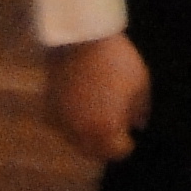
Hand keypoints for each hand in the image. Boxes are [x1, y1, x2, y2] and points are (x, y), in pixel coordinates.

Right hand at [44, 34, 151, 162]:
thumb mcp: (140, 83)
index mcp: (106, 131)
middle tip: (114, 128)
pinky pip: (62, 126)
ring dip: (87, 136)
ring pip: (76, 141)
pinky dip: (71, 122)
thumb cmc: (116, 60)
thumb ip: (141, 109)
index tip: (129, 131)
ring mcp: (62, 123)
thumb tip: (138, 125)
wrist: (81, 38)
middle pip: (95, 152)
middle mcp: (81, 134)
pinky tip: (79, 107)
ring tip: (96, 117)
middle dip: (106, 144)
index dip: (127, 142)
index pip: (118, 152)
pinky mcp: (49, 110)